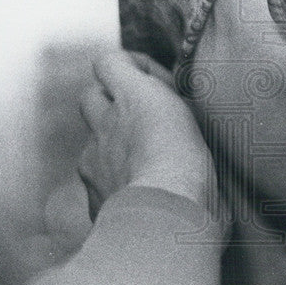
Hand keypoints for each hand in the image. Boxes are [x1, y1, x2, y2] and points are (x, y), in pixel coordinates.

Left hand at [77, 50, 217, 220]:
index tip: (160, 85)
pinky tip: (143, 198)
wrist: (169, 221)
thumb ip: (175, 105)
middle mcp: (106, 125)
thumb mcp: (195, 121)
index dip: (131, 68)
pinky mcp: (93, 197)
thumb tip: (176, 107)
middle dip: (111, 103)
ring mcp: (93, 162)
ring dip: (114, 147)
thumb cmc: (195, 171)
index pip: (110, 63)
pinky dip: (116, 186)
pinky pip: (97, 183)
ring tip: (148, 163)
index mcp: (135, 98)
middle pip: (90, 97)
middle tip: (146, 121)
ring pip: (93, 143)